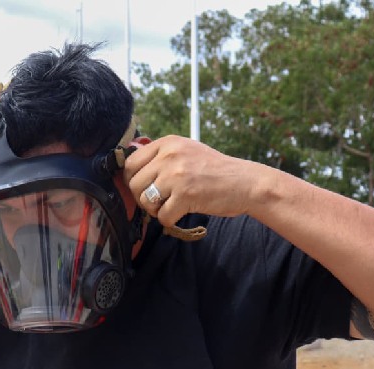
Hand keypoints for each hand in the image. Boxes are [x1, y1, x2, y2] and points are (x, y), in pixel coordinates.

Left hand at [122, 135, 263, 226]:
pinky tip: (182, 213)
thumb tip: (129, 169)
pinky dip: (169, 220)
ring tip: (170, 207)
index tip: (144, 188)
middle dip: (142, 197)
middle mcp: (169, 156)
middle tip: (159, 201)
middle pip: (134, 183)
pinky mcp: (185, 196)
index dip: (133, 180)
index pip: (131, 162)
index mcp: (168, 143)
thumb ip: (162, 156)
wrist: (245, 182)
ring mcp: (177, 176)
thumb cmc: (216, 170)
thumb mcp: (188, 151)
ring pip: (144, 200)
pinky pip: (162, 216)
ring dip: (155, 210)